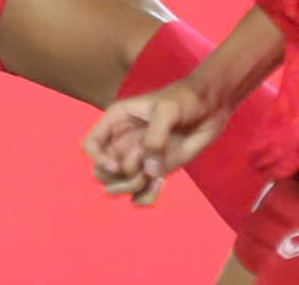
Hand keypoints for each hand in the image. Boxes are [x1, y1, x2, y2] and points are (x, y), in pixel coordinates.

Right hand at [82, 82, 228, 207]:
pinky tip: (160, 185)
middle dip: (118, 178)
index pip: (90, 145)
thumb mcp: (166, 111)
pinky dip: (146, 197)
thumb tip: (149, 171)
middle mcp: (122, 143)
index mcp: (115, 122)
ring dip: (131, 188)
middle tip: (142, 172)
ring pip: (117, 185)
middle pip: (101, 171)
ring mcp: (138, 159)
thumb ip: (155, 138)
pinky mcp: (156, 172)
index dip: (98, 158)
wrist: (208, 107)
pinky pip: (141, 194)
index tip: (116, 166)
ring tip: (154, 178)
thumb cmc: (183, 100)